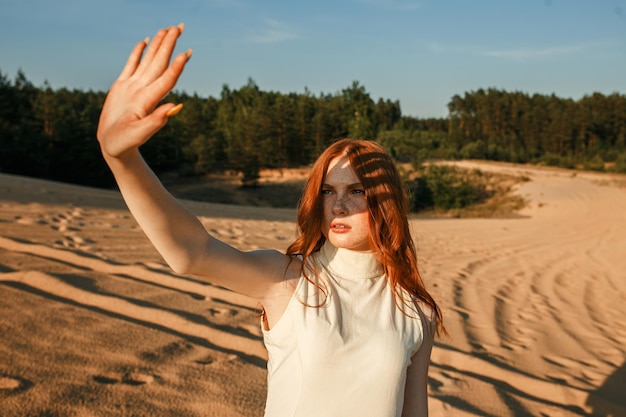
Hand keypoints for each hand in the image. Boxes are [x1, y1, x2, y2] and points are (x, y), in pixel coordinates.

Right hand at [97, 24, 190, 158]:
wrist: (114, 148)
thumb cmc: (124, 144)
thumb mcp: (138, 135)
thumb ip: (155, 122)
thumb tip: (175, 108)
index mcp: (148, 101)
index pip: (166, 80)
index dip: (176, 67)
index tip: (187, 53)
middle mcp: (144, 90)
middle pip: (159, 64)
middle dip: (170, 45)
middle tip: (180, 26)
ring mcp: (134, 87)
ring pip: (148, 60)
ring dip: (159, 45)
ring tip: (169, 29)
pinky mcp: (122, 87)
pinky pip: (132, 65)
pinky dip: (139, 52)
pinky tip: (146, 41)